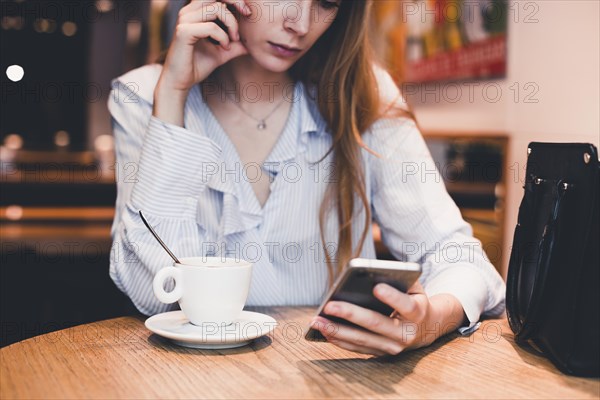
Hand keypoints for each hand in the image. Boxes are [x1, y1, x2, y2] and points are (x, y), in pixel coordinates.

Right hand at [159, 0, 251, 92]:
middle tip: (247, 17)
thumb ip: (236, 44)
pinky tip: (224, 48)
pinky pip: (211, 27)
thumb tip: (253, 42)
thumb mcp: (223, 52)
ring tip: (233, 41)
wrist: (180, 82)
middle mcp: (188, 12)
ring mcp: (184, 20)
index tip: (247, 12)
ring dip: (231, 24)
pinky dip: (222, 37)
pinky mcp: (183, 31)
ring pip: (216, 9)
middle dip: (236, 3)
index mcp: (195, 12)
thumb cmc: (197, 65)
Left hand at [310, 282, 466, 355]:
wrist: (426, 328)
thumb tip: (371, 274)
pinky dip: (339, 340)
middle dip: (351, 314)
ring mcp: (393, 347)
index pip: (405, 305)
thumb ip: (399, 279)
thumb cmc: (413, 299)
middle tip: (329, 305)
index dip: (392, 297)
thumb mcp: (414, 287)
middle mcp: (406, 334)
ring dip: (337, 330)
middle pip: (376, 323)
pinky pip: (357, 348)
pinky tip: (323, 330)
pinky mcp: (380, 353)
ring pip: (362, 340)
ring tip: (317, 321)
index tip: (376, 287)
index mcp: (418, 313)